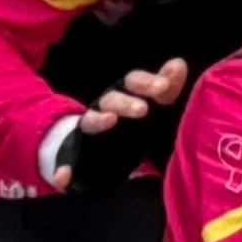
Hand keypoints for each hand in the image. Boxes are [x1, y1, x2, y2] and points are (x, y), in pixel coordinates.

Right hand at [58, 67, 184, 194]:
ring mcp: (88, 132)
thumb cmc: (132, 125)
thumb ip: (165, 87)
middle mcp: (104, 110)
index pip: (133, 83)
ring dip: (99, 120)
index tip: (164, 86)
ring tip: (110, 121)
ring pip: (90, 122)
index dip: (147, 82)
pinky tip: (62, 178)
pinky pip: (65, 163)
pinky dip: (62, 171)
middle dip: (126, 102)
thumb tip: (178, 63)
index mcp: (125, 97)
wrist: (102, 154)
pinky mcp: (76, 155)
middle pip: (112, 99)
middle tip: (143, 109)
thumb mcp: (153, 108)